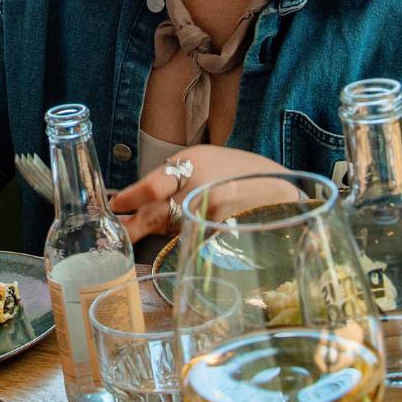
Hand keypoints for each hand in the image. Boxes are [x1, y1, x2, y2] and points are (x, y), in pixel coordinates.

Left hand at [109, 145, 287, 243]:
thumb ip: (177, 176)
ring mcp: (211, 216)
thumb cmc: (245, 174)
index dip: (129, 199)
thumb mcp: (209, 160)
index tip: (115, 206)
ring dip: (157, 232)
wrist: (286, 192)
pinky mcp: (221, 237)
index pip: (151, 185)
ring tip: (145, 231)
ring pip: (171, 229)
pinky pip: (193, 241)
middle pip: (155, 214)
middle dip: (133, 227)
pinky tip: (189, 235)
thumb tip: (140, 196)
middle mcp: (200, 189)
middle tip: (117, 233)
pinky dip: (186, 239)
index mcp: (194, 162)